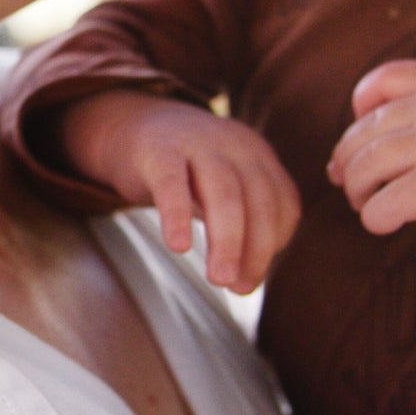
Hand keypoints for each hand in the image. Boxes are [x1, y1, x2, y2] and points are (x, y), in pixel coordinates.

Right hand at [61, 91, 299, 292]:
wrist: (134, 126)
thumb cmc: (186, 171)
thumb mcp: (222, 188)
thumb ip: (240, 223)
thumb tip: (248, 281)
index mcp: (258, 154)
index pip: (281, 202)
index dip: (273, 243)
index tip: (252, 278)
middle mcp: (234, 145)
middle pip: (256, 199)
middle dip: (255, 248)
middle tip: (241, 288)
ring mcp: (197, 143)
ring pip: (223, 193)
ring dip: (227, 240)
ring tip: (219, 279)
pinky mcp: (158, 151)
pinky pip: (171, 184)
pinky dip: (178, 216)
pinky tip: (178, 247)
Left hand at [327, 59, 415, 233]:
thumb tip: (408, 131)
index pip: (379, 81)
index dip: (359, 108)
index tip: (361, 134)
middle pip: (360, 132)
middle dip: (347, 161)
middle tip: (350, 182)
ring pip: (363, 167)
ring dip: (356, 191)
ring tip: (366, 205)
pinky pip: (384, 204)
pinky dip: (375, 218)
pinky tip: (383, 224)